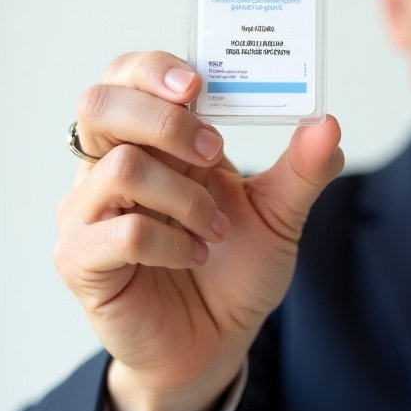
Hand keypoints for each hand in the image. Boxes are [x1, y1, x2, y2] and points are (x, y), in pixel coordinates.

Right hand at [54, 51, 343, 410]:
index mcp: (155, 142)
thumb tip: (329, 123)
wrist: (216, 341)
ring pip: (120, 167)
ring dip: (186, 196)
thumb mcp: (280, 215)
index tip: (199, 85)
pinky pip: (119, 233)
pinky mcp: (81, 261)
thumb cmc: (235, 269)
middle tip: (213, 152)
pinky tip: (194, 256)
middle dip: (166, 120)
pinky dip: (171, 242)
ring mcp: (90, 213)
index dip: (155, 69)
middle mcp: (111, 167)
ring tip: (214, 229)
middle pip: (100, 104)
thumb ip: (303, 169)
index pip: (128, 77)